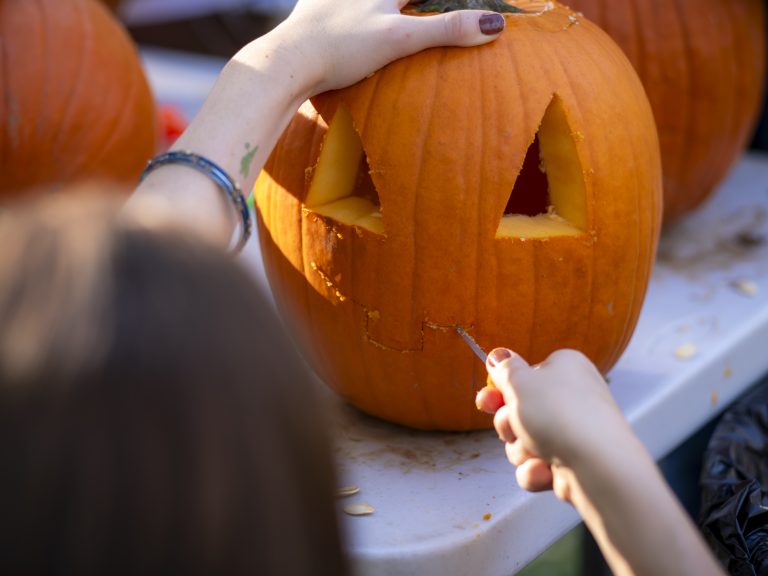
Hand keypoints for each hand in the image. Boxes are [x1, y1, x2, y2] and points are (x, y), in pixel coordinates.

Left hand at [272, 0, 505, 94]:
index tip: (450, 10)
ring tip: (394, 13)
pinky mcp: (312, 9)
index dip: (446, 5)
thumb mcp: (400, 38)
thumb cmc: (343, 47)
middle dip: (410, 6)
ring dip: (384, 8)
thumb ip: (446, 30)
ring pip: (369, 3)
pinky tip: (348, 15)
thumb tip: (494, 26)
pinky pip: (338, 5)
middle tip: (415, 12)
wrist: (286, 62)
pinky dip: (350, 10)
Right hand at [476, 348, 631, 501]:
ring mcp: (574, 432)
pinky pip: (538, 466)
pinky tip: (546, 471)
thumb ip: (504, 369)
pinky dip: (536, 470)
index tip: (486, 401)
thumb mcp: (520, 382)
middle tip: (515, 426)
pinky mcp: (574, 463)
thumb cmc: (559, 415)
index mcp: (564, 368)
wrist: (598, 465)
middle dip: (509, 425)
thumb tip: (498, 355)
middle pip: (520, 412)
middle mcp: (572, 397)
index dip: (500, 391)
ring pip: (524, 442)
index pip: (524, 377)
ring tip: (537, 451)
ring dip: (521, 449)